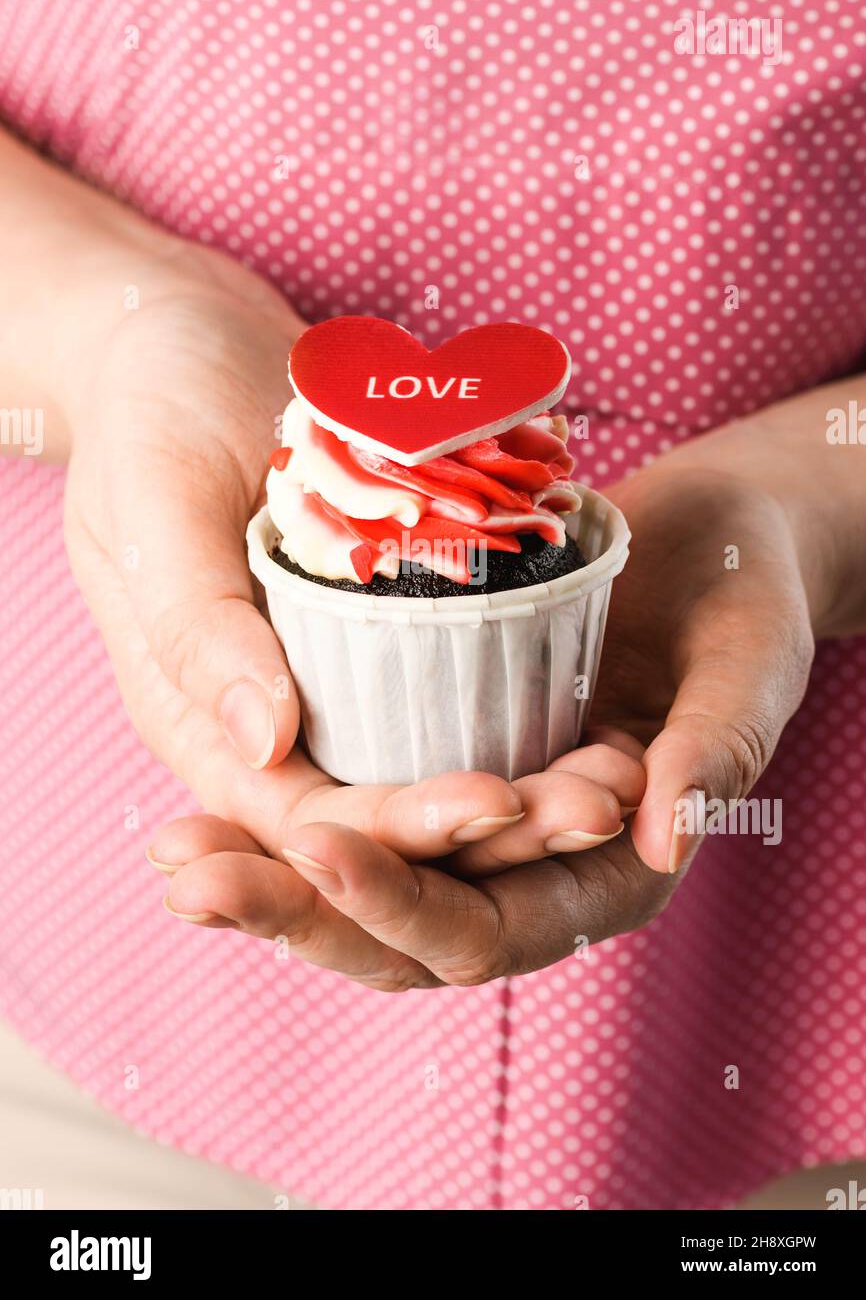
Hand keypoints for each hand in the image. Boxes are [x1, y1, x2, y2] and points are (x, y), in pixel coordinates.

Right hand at [63, 242, 643, 878]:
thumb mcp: (152, 501)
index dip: (395, 830)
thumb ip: (195, 621)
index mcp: (199, 716)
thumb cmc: (149, 406)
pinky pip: (454, 681)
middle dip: (489, 827)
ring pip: (431, 759)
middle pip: (384, 809)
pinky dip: (521, 705)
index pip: (300, 814)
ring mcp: (333, 671)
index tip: (495, 808)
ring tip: (620, 780)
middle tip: (597, 807)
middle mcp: (272, 714)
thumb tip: (263, 741)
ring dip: (525, 783)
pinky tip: (601, 712)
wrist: (189, 333)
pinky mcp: (385, 622)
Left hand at [146, 435, 817, 990]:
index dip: (403, 901)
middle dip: (299, 913)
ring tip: (171, 855)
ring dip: (268, 878)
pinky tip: (207, 799)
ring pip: (367, 884)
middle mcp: (538, 869)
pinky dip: (285, 815)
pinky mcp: (448, 764)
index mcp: (611, 874)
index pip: (493, 928)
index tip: (317, 844)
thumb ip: (716, 747)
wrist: (718, 536)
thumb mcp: (749, 660)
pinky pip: (361, 810)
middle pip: (403, 931)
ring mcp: (486, 828)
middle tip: (192, 876)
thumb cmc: (745, 594)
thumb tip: (662, 837)